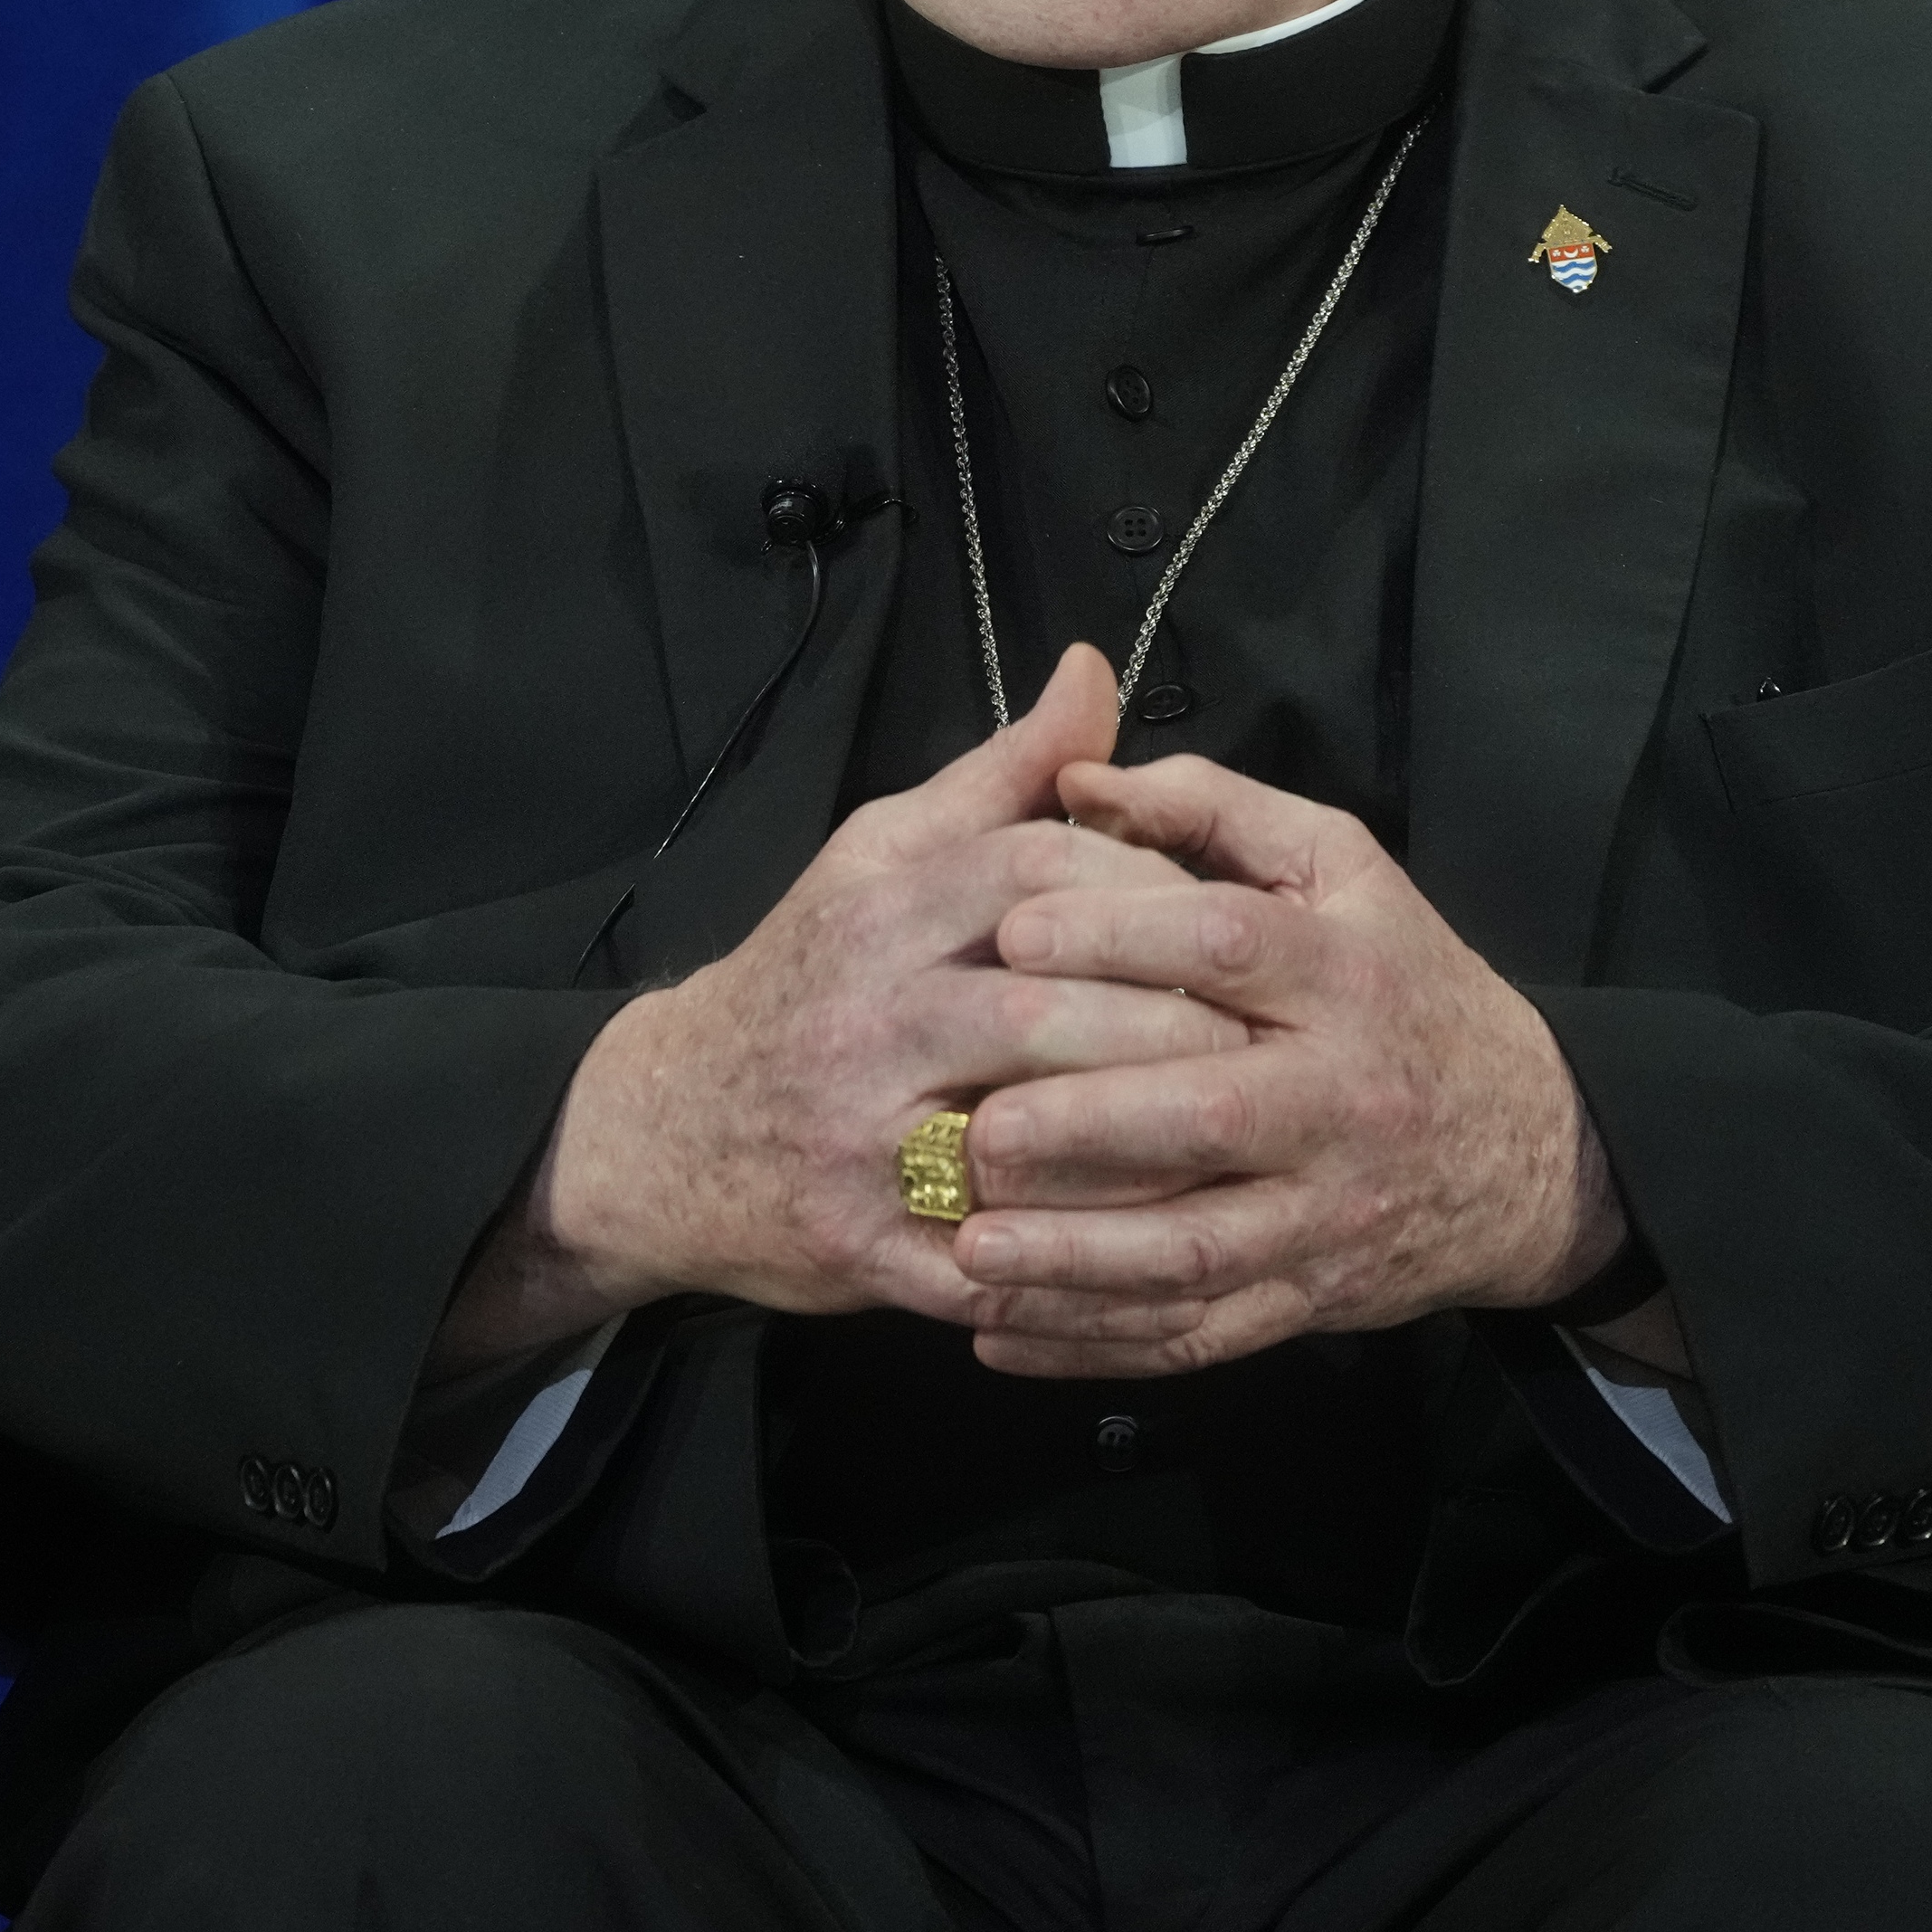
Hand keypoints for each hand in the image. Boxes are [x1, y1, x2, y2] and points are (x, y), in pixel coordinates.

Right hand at [440, 647, 1219, 1372]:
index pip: (1034, 874)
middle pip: (1048, 1011)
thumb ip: (999, 779)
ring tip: (1241, 1135)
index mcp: (875, 911)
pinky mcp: (867, 1248)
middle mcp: (863, 1019)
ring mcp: (861, 1141)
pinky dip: (1091, 1255)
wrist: (662, 1132)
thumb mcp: (878, 858)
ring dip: (1153, 1142)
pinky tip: (1166, 1240)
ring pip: (1033, 1136)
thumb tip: (1093, 675)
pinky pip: (1005, 1256)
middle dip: (1176, 1024)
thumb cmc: (804, 979)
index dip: (1147, 890)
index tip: (1225, 916)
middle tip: (1269, 1037)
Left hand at [937, 744, 1623, 1375]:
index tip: (1011, 935)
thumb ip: (1211, 809)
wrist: (1529, 1149)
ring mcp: (1324, 1214)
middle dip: (1085, 1124)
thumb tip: (1079, 775)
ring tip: (970, 1248)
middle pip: (1209, 1115)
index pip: (1230, 946)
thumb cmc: (1401, 985)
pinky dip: (1094, 1341)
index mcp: (1344, 976)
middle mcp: (1339, 1098)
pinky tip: (998, 1333)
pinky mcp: (1304, 1299)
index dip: (1119, 934)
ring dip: (1077, 1259)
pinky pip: (1195, 1334)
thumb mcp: (1339, 870)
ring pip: (1196, 1250)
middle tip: (974, 1123)